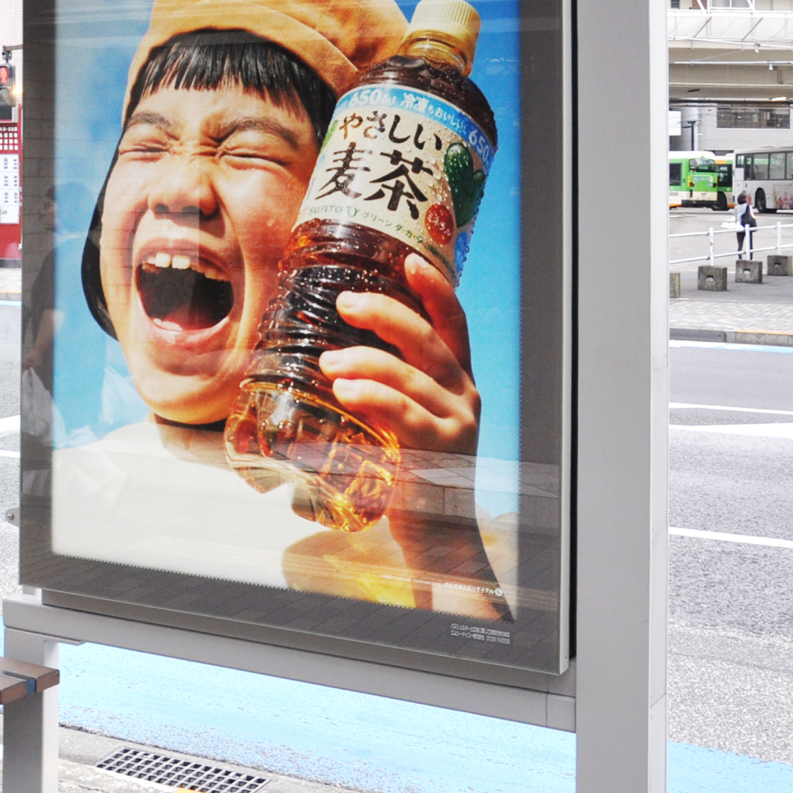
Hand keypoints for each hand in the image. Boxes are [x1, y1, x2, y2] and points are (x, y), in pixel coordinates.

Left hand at [317, 253, 478, 457]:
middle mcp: (463, 394)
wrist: (437, 533)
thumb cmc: (410, 468)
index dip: (434, 288)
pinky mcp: (440, 450)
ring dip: (365, 361)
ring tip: (329, 361)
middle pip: (428, 340)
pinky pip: (404, 414)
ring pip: (410, 376)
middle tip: (345, 302)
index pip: (453, 323)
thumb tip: (332, 351)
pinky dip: (373, 396)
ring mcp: (456, 422)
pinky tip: (346, 390)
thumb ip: (385, 386)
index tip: (409, 259)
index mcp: (456, 379)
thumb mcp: (404, 419)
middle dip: (385, 314)